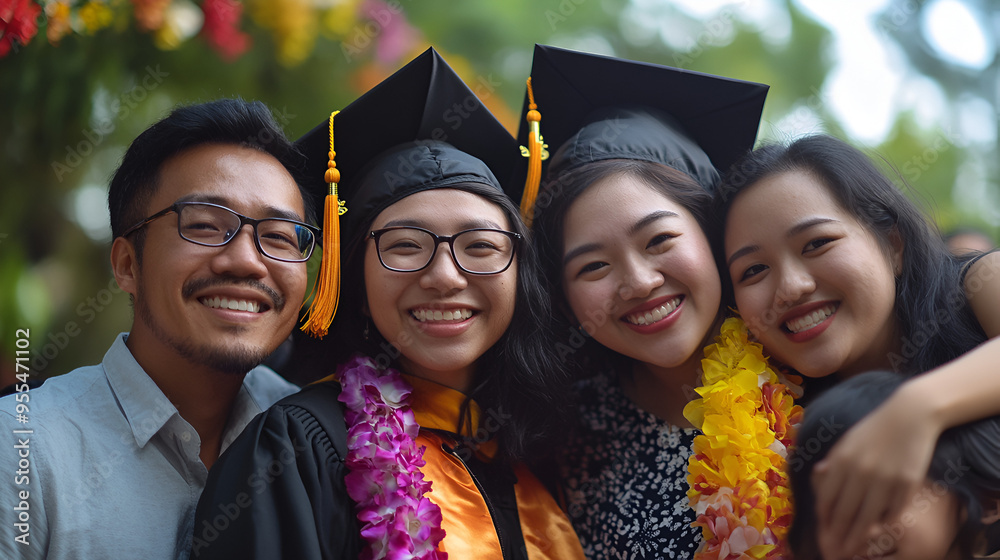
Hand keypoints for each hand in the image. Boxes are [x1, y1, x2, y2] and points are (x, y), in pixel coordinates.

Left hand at [811, 384, 940, 558]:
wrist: (910, 415)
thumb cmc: (875, 428)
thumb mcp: (847, 441)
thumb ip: (834, 461)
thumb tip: (818, 476)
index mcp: (842, 460)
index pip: (827, 497)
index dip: (824, 517)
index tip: (823, 531)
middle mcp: (861, 472)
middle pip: (845, 512)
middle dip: (838, 535)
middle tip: (835, 551)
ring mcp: (885, 479)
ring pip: (868, 517)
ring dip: (858, 537)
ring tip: (852, 551)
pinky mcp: (908, 483)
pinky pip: (894, 511)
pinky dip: (885, 522)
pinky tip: (878, 529)